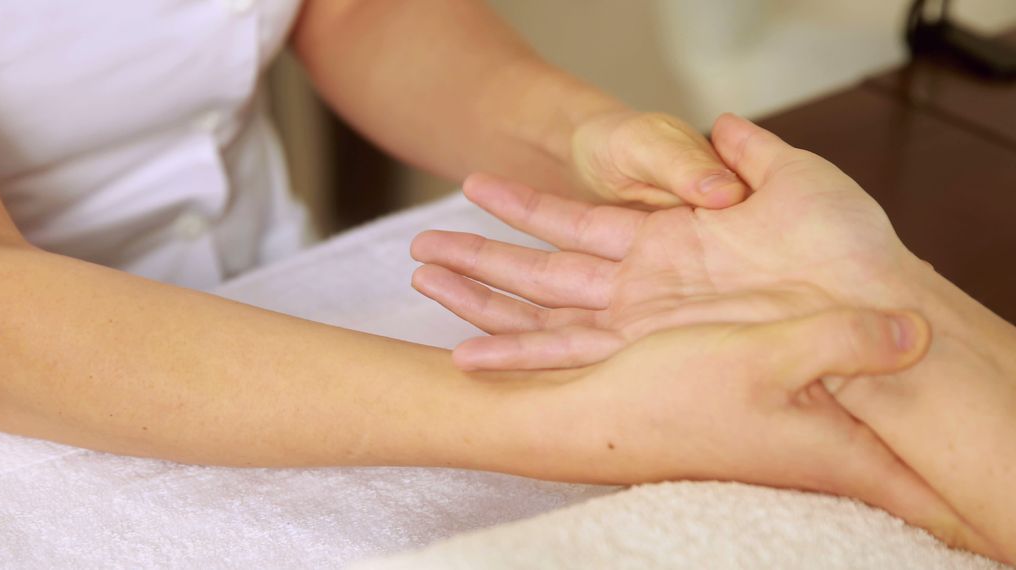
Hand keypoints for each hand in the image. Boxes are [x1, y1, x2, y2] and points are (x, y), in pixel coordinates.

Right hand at [411, 114, 918, 369]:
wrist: (872, 306)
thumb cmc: (844, 243)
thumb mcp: (793, 178)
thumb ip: (745, 154)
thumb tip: (719, 125)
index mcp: (662, 242)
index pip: (571, 221)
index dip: (521, 206)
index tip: (473, 186)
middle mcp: (640, 288)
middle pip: (539, 271)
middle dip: (478, 259)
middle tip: (419, 249)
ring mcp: (637, 325)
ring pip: (539, 312)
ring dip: (480, 300)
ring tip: (423, 286)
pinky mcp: (644, 358)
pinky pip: (565, 356)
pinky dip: (514, 356)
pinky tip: (466, 358)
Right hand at [514, 306, 985, 550]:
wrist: (598, 418)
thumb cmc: (674, 398)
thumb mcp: (764, 357)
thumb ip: (843, 340)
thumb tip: (920, 332)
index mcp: (842, 456)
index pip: (942, 503)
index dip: (995, 507)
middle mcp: (830, 461)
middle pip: (924, 475)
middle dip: (970, 462)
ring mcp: (803, 448)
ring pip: (888, 446)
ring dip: (926, 434)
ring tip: (979, 419)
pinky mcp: (776, 427)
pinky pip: (845, 419)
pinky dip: (874, 406)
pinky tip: (878, 379)